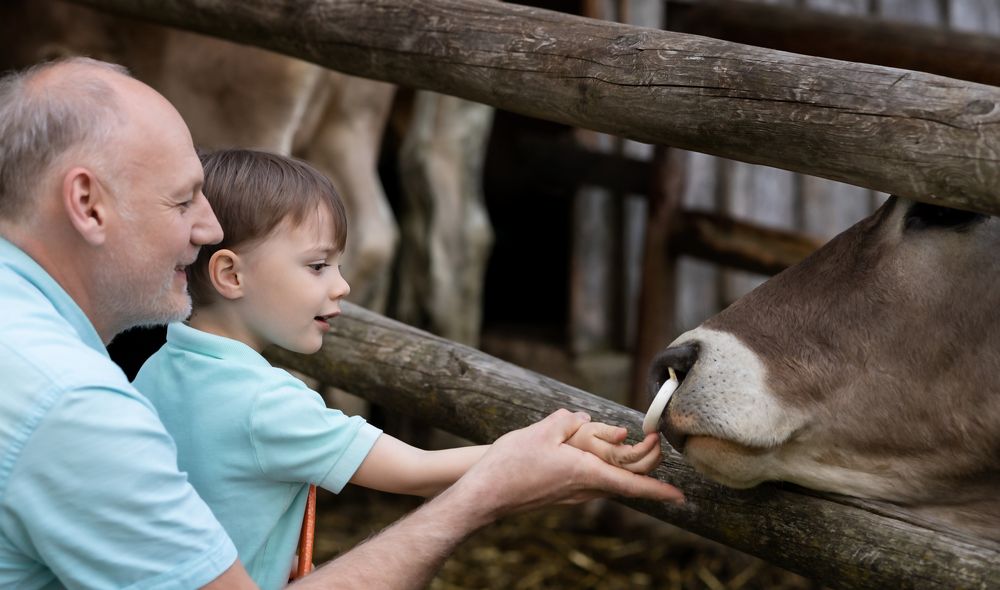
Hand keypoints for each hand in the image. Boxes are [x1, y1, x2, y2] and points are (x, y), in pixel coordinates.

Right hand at [447, 409, 683, 526]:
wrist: (485, 493)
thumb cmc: (512, 463)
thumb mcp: (542, 431)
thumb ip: (568, 421)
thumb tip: (582, 418)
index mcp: (585, 473)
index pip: (631, 484)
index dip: (658, 490)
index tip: (680, 496)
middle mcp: (583, 489)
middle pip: (624, 479)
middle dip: (644, 464)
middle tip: (654, 443)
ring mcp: (571, 495)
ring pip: (606, 480)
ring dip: (622, 465)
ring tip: (630, 444)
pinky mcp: (560, 494)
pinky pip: (590, 480)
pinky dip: (602, 468)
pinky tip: (594, 453)